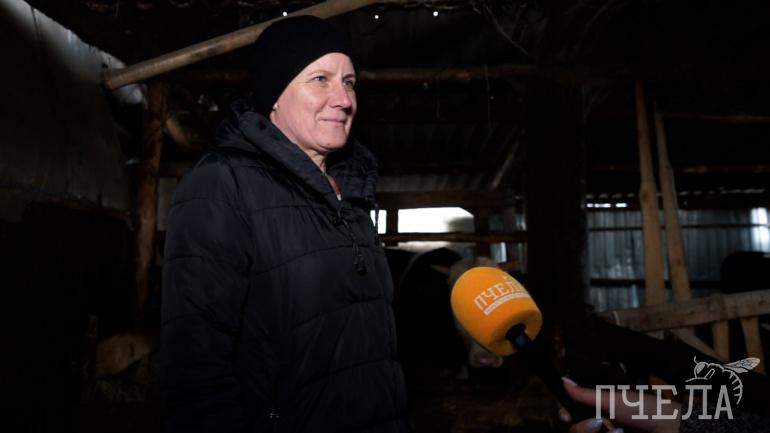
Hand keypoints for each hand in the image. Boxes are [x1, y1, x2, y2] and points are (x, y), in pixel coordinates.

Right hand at [560, 378, 680, 432]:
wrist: (668, 428)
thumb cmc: (641, 409)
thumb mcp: (612, 399)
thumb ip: (586, 394)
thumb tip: (563, 379)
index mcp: (596, 412)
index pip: (571, 415)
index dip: (565, 415)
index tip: (565, 415)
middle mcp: (598, 426)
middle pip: (574, 430)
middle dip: (582, 428)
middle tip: (597, 424)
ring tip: (618, 432)